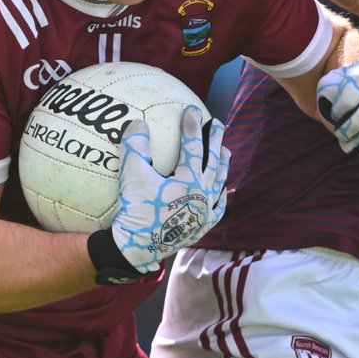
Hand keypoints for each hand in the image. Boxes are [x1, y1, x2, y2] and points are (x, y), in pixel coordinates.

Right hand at [107, 108, 228, 275]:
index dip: (192, 126)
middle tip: (218, 124)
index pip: (193, 146)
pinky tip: (221, 191)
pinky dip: (220, 197)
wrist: (138, 247)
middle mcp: (203, 195)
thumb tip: (138, 123)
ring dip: (223, 165)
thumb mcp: (132, 175)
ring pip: (219, 183)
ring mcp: (205, 212)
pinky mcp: (202, 227)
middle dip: (216, 140)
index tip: (193, 109)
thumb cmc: (136, 210)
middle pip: (213, 162)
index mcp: (189, 181)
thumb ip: (136, 147)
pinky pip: (217, 209)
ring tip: (226, 151)